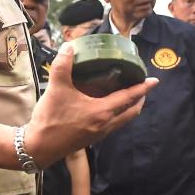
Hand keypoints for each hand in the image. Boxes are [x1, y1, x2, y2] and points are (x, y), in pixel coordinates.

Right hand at [24, 44, 157, 167]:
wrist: (39, 147)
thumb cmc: (50, 119)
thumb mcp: (56, 88)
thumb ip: (63, 65)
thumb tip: (69, 47)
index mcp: (102, 112)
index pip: (129, 97)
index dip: (143, 88)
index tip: (155, 81)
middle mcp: (106, 124)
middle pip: (132, 111)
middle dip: (140, 99)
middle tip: (142, 86)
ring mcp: (100, 133)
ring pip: (124, 120)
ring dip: (130, 107)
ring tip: (128, 94)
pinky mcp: (92, 138)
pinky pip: (114, 124)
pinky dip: (119, 114)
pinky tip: (108, 106)